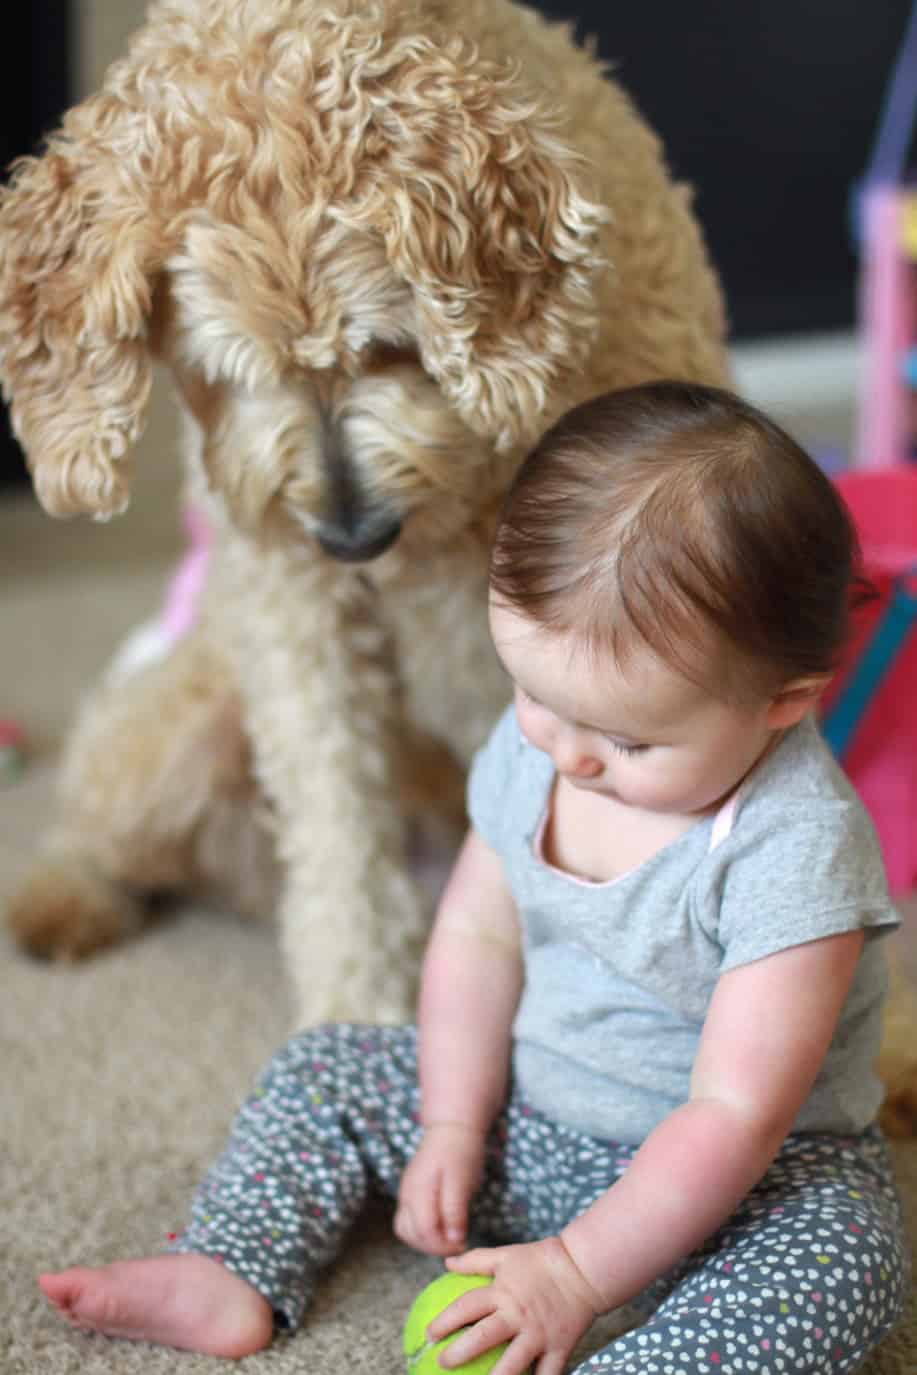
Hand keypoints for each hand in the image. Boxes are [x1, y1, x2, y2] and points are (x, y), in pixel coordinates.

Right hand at [394, 1123, 485, 1255]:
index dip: (443, 1244)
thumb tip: (454, 1240)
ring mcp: (406, 1193)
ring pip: (405, 1230)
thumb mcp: (463, 1180)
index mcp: (420, 1189)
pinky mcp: (409, 1194)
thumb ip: (455, 1210)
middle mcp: (407, 1193)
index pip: (424, 1230)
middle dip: (433, 1246)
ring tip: (448, 1238)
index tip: (462, 1244)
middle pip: (409, 1233)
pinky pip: (408, 1221)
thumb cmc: (460, 1152)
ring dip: (425, 1241)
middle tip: (456, 1244)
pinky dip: (422, 1231)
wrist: (451, 1128)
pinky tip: (441, 1227)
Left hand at [429, 1237, 604, 1374]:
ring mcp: (538, 1335)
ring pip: (513, 1364)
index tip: (429, 1334)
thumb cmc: (541, 1260)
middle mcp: (518, 1315)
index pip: (467, 1306)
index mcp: (502, 1292)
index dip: (445, 1321)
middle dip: (459, 1352)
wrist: (583, 1269)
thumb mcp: (506, 1254)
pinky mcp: (559, 1348)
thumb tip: (447, 1263)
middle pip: (484, 1337)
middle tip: (442, 1363)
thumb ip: (476, 1260)